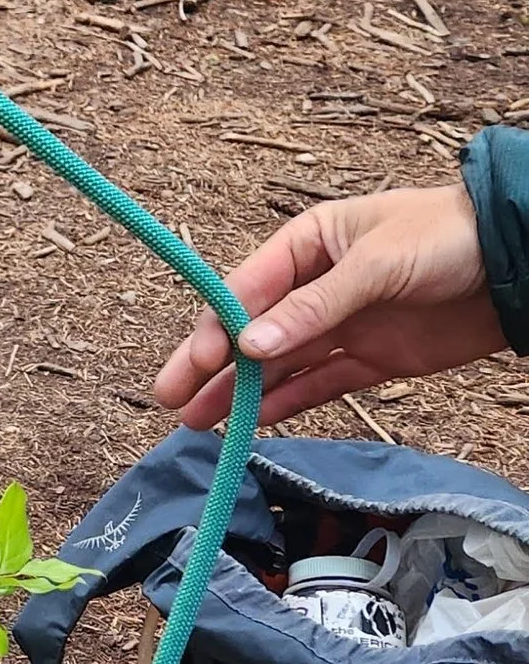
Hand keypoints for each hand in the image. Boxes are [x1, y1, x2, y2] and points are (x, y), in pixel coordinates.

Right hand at [153, 181, 499, 428]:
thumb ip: (312, 308)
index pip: (246, 289)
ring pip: (279, 364)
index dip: (215, 328)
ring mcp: (343, 325)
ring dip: (240, 391)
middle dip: (209, 364)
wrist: (519, 264)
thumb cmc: (447, 239)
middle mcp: (316, 285)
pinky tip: (253, 423)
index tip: (193, 363)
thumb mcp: (375, 264)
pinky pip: (319, 384)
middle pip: (252, 331)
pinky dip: (287, 404)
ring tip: (196, 424)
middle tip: (169, 398)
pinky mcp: (371, 359)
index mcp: (308, 243)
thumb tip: (250, 348)